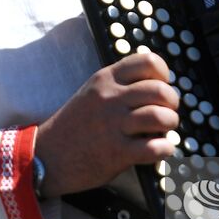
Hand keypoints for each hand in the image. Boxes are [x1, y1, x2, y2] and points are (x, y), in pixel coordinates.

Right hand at [33, 52, 178, 198]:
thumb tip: (158, 87)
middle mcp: (110, 98)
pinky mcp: (116, 153)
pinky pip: (154, 148)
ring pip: (160, 117)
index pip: (148, 61)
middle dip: (172, 102)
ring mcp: (113, 125)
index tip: (161, 86)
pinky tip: (160, 149)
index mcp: (105, 79)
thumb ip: (119, 85)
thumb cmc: (74, 125)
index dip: (163, 74)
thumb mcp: (92, 92)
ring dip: (170, 124)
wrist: (45, 156)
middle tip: (168, 111)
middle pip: (160, 90)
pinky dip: (165, 149)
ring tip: (165, 131)